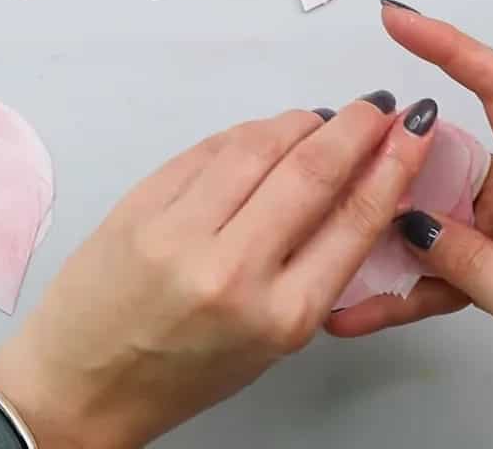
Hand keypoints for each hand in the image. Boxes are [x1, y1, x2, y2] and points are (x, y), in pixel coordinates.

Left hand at [0, 90, 442, 447]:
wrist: (83, 383)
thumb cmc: (180, 374)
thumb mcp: (271, 342)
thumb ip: (314, 269)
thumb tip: (351, 192)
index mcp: (281, 316)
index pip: (354, 218)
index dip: (392, 164)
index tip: (410, 132)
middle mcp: (233, 270)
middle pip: (311, 170)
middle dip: (354, 127)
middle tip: (374, 109)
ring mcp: (179, 232)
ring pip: (257, 146)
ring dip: (298, 122)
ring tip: (321, 118)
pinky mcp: (139, 206)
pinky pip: (206, 150)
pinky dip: (244, 134)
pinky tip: (264, 133)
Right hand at [328, 3, 492, 447]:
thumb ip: (475, 265)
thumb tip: (410, 220)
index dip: (452, 48)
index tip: (398, 20)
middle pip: (443, 154)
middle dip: (384, 163)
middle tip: (328, 186)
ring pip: (427, 212)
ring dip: (380, 236)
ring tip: (331, 259)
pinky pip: (436, 264)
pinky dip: (399, 287)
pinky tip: (358, 311)